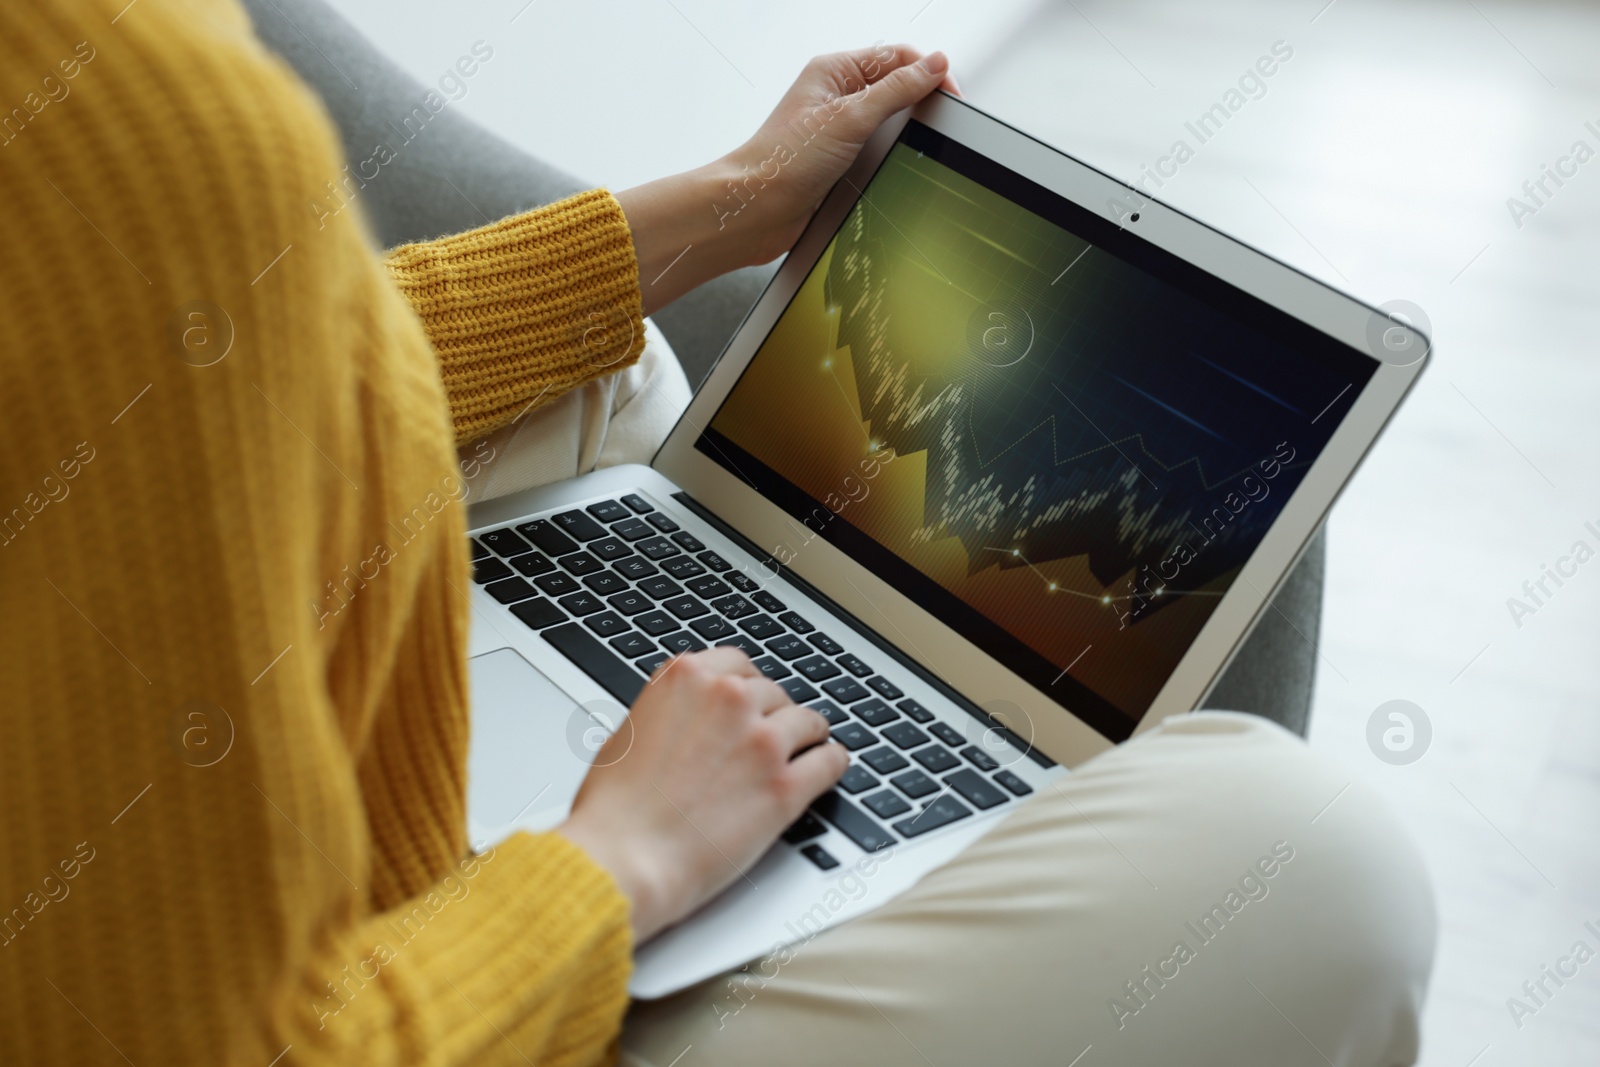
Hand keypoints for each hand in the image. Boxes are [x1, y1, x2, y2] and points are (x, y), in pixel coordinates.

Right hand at [556, 648, 846, 942]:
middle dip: (771, 716)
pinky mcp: (785, 787)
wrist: (622, 859)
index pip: (738, 665)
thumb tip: (691, 718)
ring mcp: (761, 741)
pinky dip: (831, 764)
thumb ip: (670, 712)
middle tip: (766, 741)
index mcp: (686, 678)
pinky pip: (830, 761)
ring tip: (806, 750)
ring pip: (808, 722)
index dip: (748, 688)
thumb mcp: (630, 732)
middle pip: (774, 693)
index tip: (752, 702)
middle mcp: (728, 700)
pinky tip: (828, 769)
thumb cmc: (615, 809)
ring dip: (806, 737)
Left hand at [615, 45, 956, 314]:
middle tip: (937, 125)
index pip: (897, 56)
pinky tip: (894, 165)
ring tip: (913, 148)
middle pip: (896, 86)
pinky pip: (876, 149)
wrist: (754, 210)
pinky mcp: (838, 160)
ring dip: (904, 133)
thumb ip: (897, 89)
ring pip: (888, 120)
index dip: (928, 71)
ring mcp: (837, 128)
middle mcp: (835, 95)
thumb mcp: (850, 117)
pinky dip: (890, 155)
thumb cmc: (783, 161)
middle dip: (919, 102)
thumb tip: (934, 64)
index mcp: (834, 71)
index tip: (951, 96)